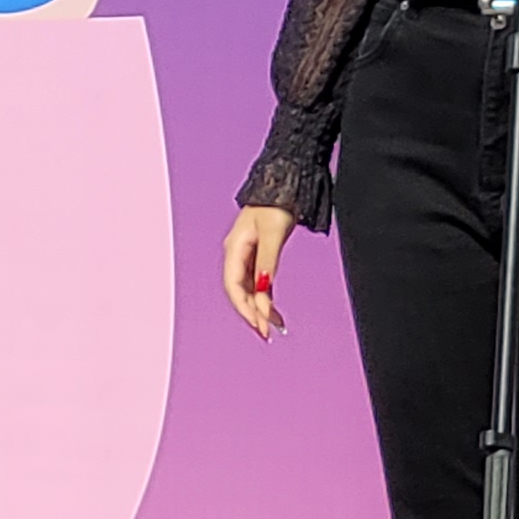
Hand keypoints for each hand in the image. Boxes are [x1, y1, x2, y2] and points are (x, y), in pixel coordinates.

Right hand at [224, 206, 294, 339]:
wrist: (285, 184)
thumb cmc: (277, 204)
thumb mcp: (273, 233)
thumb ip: (267, 261)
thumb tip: (264, 289)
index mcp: (234, 247)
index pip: (234, 286)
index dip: (245, 308)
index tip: (259, 325)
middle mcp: (237, 253)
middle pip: (240, 291)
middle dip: (253, 313)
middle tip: (267, 334)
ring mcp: (246, 255)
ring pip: (249, 289)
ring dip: (260, 308)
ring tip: (276, 326)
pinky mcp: (258, 254)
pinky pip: (258, 282)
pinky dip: (266, 297)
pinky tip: (274, 310)